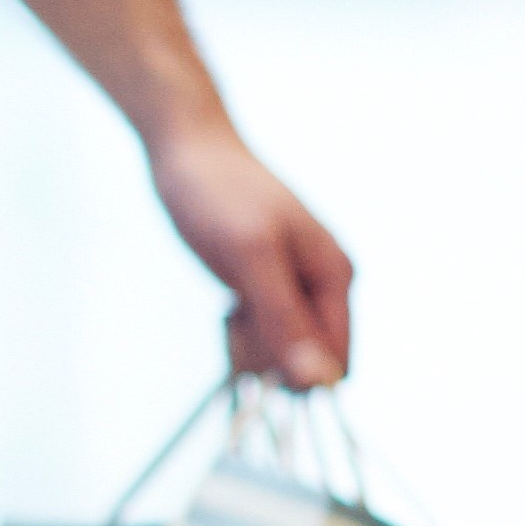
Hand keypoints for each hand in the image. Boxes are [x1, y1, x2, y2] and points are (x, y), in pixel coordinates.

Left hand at [146, 123, 355, 388]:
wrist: (187, 144)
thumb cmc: (217, 191)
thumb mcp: (249, 255)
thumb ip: (284, 317)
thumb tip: (318, 380)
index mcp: (336, 278)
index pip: (337, 363)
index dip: (296, 373)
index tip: (254, 342)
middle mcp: (324, 286)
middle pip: (307, 363)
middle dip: (268, 354)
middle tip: (235, 315)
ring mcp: (295, 286)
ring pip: (282, 353)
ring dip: (250, 345)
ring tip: (228, 309)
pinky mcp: (266, 286)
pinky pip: (264, 335)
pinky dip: (241, 333)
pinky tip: (226, 309)